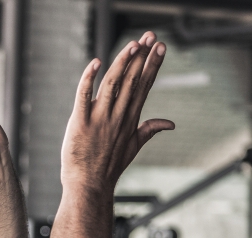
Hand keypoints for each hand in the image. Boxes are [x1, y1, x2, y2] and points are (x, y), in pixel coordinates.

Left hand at [61, 32, 172, 200]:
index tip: (160, 47)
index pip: (144, 86)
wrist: (89, 187)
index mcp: (130, 118)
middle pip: (133, 80)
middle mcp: (118, 116)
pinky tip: (96, 62)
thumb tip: (170, 123)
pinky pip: (84, 96)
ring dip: (123, 62)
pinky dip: (89, 78)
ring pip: (113, 84)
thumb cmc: (108, 167)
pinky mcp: (80, 122)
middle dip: (142, 56)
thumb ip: (150, 129)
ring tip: (133, 44)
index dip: (152, 65)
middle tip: (151, 36)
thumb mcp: (134, 147)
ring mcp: (100, 118)